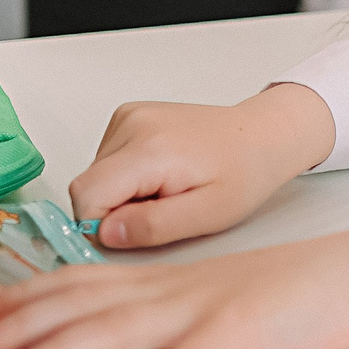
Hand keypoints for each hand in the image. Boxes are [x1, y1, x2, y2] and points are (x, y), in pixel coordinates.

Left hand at [0, 225, 348, 348]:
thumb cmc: (285, 291)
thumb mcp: (212, 299)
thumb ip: (165, 321)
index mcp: (165, 282)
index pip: (81, 284)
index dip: (27, 297)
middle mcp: (172, 290)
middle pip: (82, 306)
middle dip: (20, 327)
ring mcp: (203, 307)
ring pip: (118, 329)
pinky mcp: (239, 331)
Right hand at [69, 86, 337, 248]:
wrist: (263, 135)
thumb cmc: (244, 174)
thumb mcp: (207, 215)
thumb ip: (153, 227)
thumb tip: (103, 233)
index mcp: (150, 150)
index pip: (85, 195)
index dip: (100, 224)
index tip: (134, 232)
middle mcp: (133, 124)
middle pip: (88, 185)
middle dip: (115, 209)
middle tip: (163, 208)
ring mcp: (130, 115)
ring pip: (96, 173)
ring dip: (123, 192)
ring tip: (168, 188)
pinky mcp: (130, 114)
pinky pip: (107, 158)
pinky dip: (127, 174)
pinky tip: (163, 173)